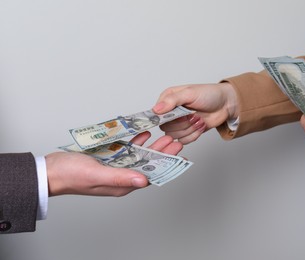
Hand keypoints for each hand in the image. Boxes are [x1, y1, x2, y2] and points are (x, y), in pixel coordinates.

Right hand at [46, 132, 182, 195]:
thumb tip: (145, 180)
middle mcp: (121, 177)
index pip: (150, 175)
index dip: (165, 164)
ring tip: (164, 135)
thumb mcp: (98, 175)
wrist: (50, 171)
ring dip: (152, 146)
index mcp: (121, 185)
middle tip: (175, 140)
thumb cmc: (71, 175)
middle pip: (147, 164)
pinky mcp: (107, 159)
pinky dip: (135, 142)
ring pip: (139, 156)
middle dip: (162, 152)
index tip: (177, 153)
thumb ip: (121, 177)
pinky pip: (126, 150)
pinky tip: (143, 134)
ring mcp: (114, 167)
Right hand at [153, 83, 237, 143]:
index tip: (179, 116)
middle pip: (166, 127)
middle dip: (183, 123)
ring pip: (175, 135)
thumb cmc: (209, 94)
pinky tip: (200, 125)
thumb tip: (156, 109)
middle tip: (194, 115)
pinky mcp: (187, 132)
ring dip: (190, 129)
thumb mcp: (190, 93)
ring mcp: (179, 123)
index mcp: (168, 99)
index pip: (157, 114)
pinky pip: (184, 140)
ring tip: (199, 119)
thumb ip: (172, 101)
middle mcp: (171, 112)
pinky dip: (194, 135)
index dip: (167, 118)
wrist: (225, 104)